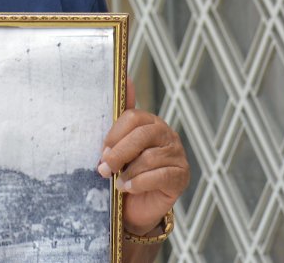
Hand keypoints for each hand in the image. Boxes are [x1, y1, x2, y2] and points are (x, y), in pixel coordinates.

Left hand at [97, 82, 189, 234]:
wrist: (136, 206)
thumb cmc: (126, 171)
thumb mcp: (119, 144)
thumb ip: (120, 116)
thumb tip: (125, 76)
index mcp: (150, 123)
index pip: (133, 117)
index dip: (114, 134)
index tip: (101, 150)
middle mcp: (167, 135)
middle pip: (142, 135)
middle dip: (119, 153)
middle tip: (103, 168)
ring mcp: (177, 155)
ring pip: (149, 158)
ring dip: (128, 172)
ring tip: (118, 182)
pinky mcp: (181, 176)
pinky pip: (160, 175)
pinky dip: (139, 183)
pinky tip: (129, 188)